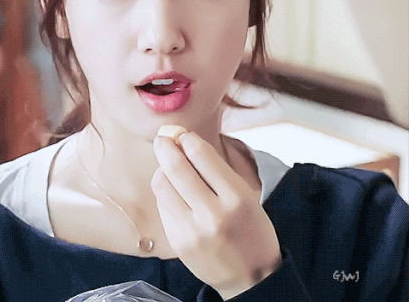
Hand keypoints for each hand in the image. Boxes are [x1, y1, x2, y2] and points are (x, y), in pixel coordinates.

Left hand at [151, 132, 281, 298]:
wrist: (251, 278)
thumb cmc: (250, 229)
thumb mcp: (245, 195)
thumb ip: (216, 170)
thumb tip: (185, 141)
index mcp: (237, 197)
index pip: (202, 155)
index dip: (187, 139)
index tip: (183, 134)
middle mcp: (214, 214)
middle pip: (177, 167)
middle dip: (166, 145)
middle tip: (163, 137)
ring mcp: (192, 230)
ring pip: (162, 185)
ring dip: (162, 168)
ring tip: (168, 165)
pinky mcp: (178, 242)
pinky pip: (162, 205)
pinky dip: (164, 191)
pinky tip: (172, 190)